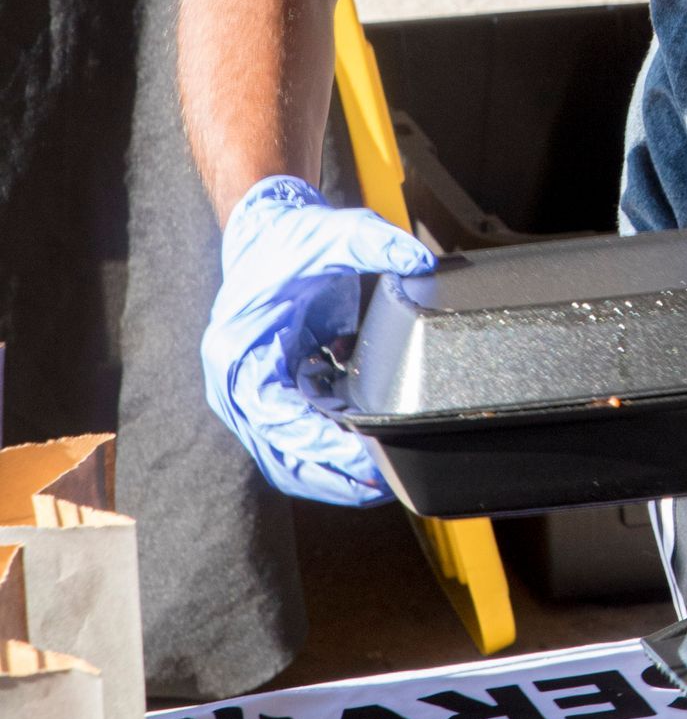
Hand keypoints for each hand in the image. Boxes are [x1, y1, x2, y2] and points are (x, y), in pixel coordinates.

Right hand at [202, 177, 432, 503]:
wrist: (269, 233)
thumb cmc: (291, 240)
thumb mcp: (332, 234)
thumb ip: (374, 242)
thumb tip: (420, 262)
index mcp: (237, 351)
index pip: (273, 414)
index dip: (315, 440)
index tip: (360, 452)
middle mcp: (235, 382)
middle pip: (276, 450)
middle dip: (326, 474)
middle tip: (377, 482)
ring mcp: (251, 394)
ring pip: (285, 455)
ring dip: (328, 474)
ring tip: (375, 484)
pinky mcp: (273, 395)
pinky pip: (297, 439)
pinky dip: (328, 452)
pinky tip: (366, 455)